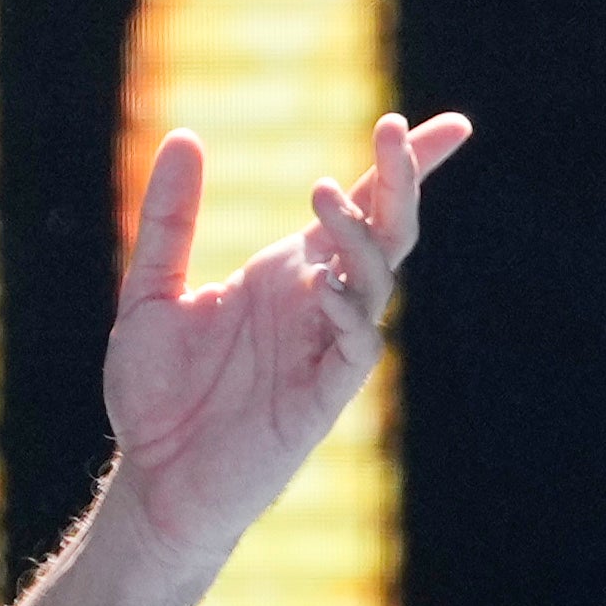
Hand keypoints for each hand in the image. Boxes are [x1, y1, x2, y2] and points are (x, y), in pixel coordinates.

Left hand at [100, 111, 470, 573]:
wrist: (153, 479)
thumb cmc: (156, 393)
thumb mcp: (151, 291)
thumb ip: (170, 219)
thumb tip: (185, 135)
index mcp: (288, 273)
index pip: (361, 208)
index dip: (407, 167)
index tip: (454, 127)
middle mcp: (316, 303)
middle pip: (384, 232)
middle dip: (400, 181)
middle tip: (392, 130)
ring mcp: (324, 349)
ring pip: (375, 282)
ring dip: (359, 237)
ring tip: (322, 195)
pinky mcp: (320, 399)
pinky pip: (356, 350)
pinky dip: (351, 315)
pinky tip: (327, 287)